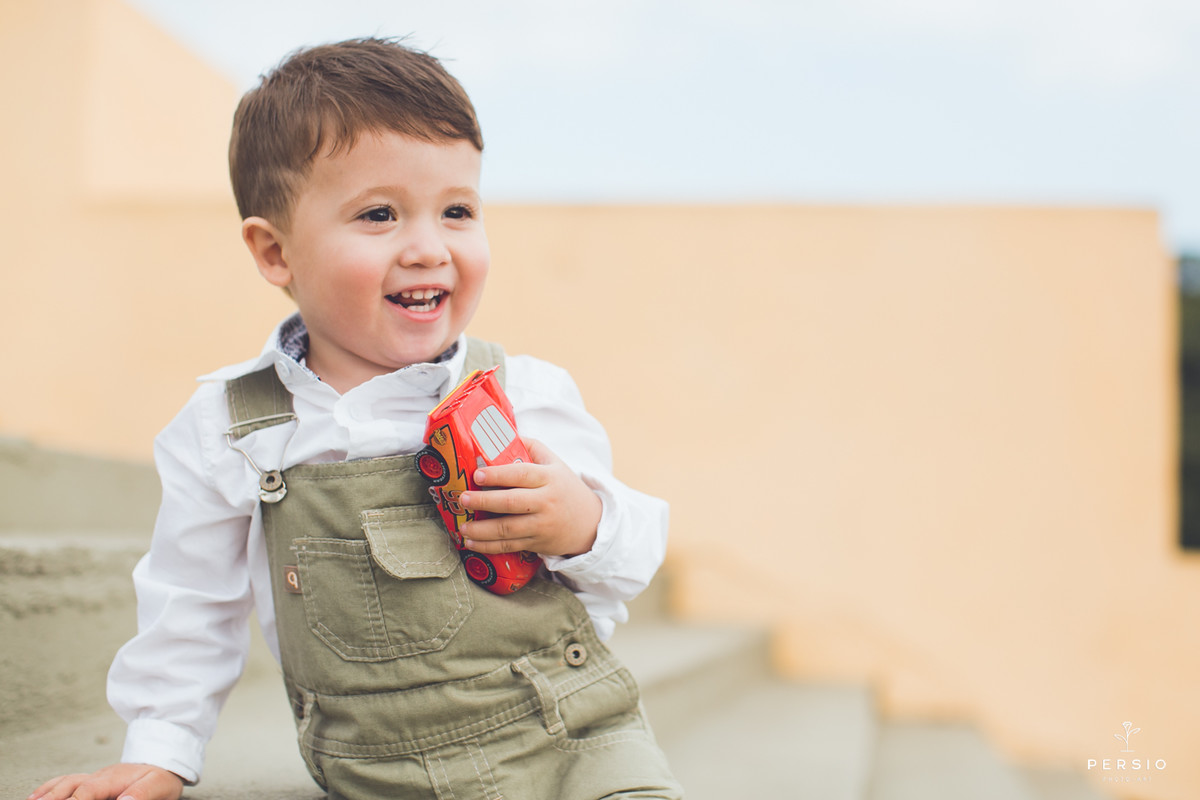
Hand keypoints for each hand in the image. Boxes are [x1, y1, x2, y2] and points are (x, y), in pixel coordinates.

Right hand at [28, 763, 183, 799]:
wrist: (164, 762)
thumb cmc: (160, 777)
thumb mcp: (158, 786)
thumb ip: (141, 794)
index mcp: (114, 779)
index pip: (87, 791)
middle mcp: (99, 777)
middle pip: (70, 786)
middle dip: (53, 798)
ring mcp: (93, 778)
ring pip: (65, 783)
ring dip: (47, 794)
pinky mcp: (91, 781)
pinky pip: (66, 781)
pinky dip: (49, 788)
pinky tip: (37, 796)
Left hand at [459, 438, 601, 557]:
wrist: (590, 523)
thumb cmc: (564, 488)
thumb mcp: (555, 463)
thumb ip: (531, 447)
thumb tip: (501, 434)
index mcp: (549, 478)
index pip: (521, 474)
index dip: (498, 474)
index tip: (477, 475)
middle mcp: (546, 502)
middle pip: (511, 502)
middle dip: (484, 501)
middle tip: (463, 499)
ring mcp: (542, 525)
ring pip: (508, 529)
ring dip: (482, 530)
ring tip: (462, 527)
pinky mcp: (538, 543)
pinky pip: (510, 545)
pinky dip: (489, 546)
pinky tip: (471, 542)